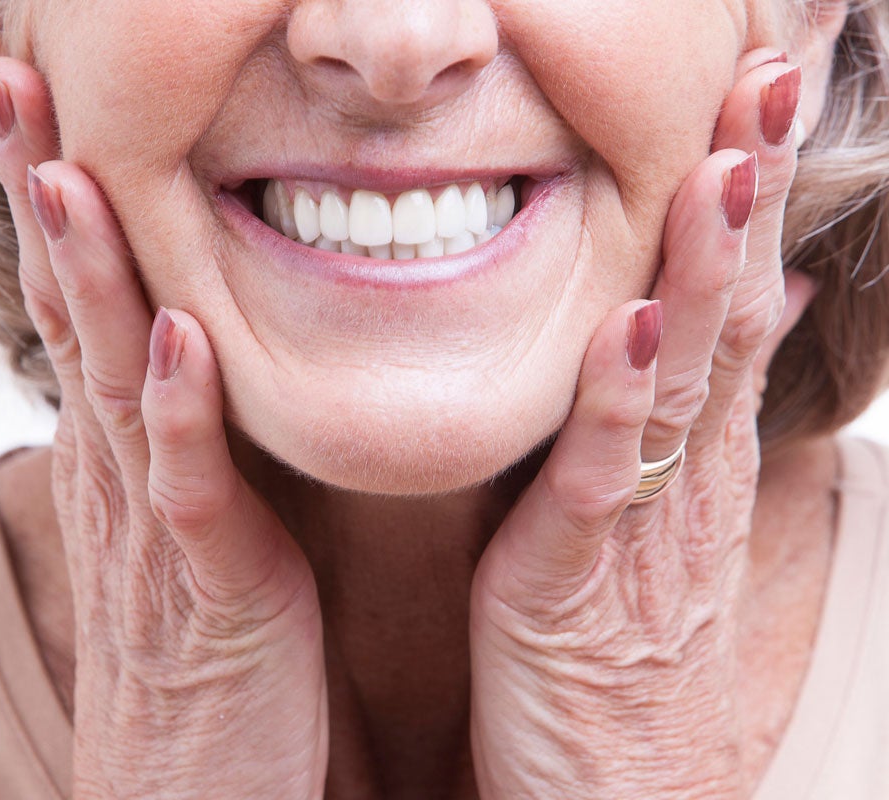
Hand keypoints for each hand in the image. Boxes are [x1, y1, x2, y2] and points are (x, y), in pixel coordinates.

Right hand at [0, 58, 326, 798]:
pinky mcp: (209, 594)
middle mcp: (122, 479)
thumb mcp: (187, 527)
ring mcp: (156, 534)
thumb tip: (190, 357)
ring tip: (70, 172)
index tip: (49, 106)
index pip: (80, 308)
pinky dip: (179, 415)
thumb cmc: (203, 656)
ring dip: (90, 278)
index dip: (59, 206)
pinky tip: (173, 338)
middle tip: (19, 83)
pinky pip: (190, 492)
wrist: (189, 795)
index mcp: (126, 458)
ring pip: (113, 384)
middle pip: (72, 316)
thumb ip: (186, 444)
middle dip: (45, 197)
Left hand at [469, 52, 802, 798]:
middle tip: (765, 81)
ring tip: (725, 166)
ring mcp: (642, 530)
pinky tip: (635, 324)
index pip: (728, 308)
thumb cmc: (625, 656)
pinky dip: (621, 400)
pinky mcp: (578, 583)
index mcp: (692, 462)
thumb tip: (742, 318)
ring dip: (705, 271)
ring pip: (681, 382)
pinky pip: (603, 480)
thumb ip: (690, 422)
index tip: (754, 103)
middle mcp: (684, 480)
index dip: (744, 205)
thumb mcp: (667, 526)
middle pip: (723, 319)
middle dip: (743, 200)